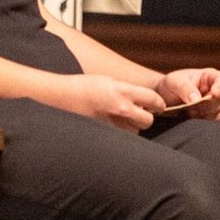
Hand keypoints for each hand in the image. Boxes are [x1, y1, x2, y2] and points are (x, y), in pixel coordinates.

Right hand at [48, 73, 164, 131]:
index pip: (153, 99)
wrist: (61, 96)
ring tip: (121, 120)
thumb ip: (127, 90)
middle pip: (148, 120)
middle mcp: (120, 108)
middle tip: (140, 114)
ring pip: (135, 132)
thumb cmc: (82, 87)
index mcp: (122, 91)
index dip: (158, 103)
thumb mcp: (109, 81)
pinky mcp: (105, 134)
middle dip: (146, 117)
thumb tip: (143, 99)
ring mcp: (112, 124)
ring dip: (132, 127)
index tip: (158, 105)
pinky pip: (121, 138)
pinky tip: (112, 128)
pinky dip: (120, 135)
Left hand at [157, 67, 219, 122]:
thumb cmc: (170, 85)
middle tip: (189, 106)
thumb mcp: (173, 82)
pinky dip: (202, 124)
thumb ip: (185, 88)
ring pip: (218, 114)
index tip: (213, 94)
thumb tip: (196, 100)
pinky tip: (190, 120)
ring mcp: (215, 107)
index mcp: (210, 77)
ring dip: (203, 116)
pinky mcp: (211, 119)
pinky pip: (212, 124)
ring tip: (188, 112)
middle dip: (205, 106)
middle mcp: (216, 92)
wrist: (164, 99)